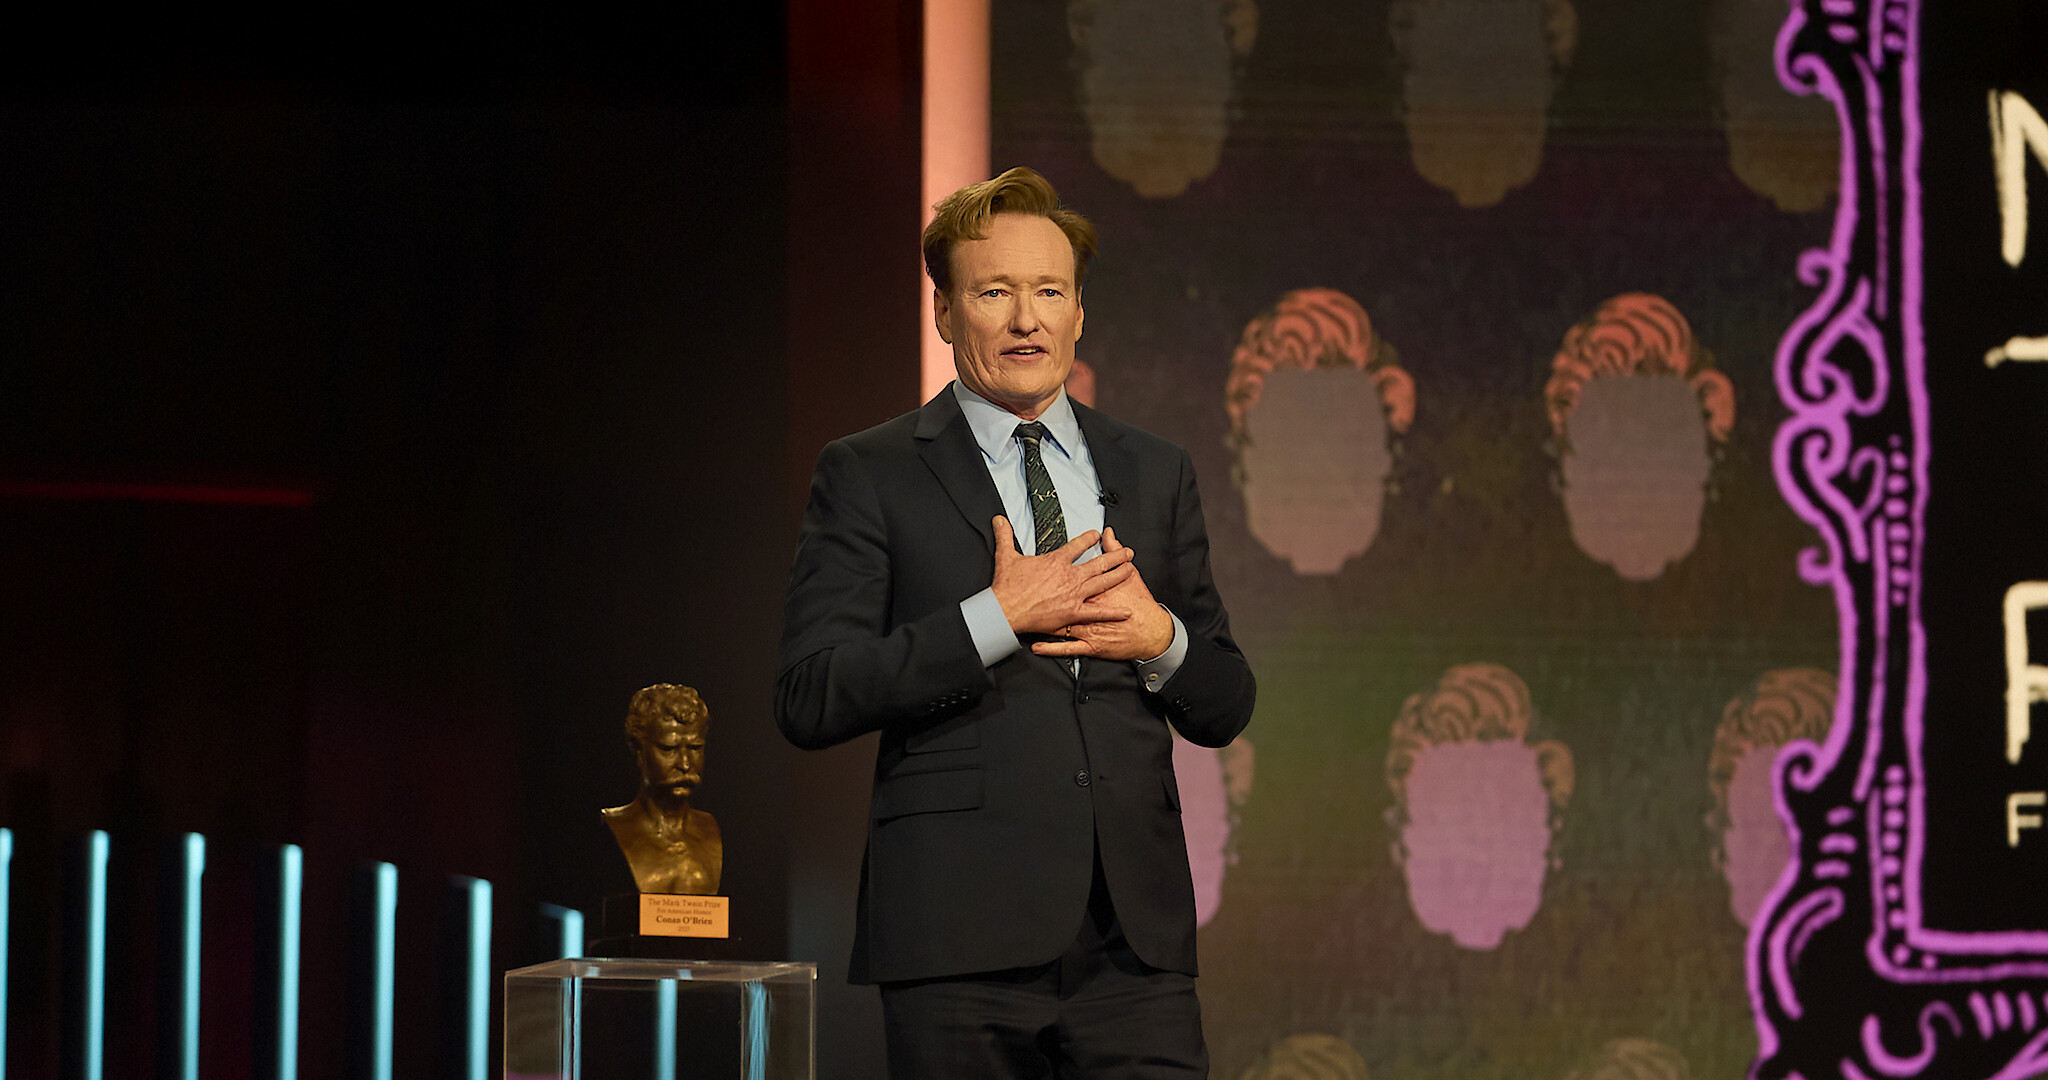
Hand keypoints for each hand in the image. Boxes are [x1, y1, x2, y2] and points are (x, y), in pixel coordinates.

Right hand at [990, 516, 1134, 635]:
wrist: (1005, 609)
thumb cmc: (1007, 586)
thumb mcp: (1006, 556)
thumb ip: (1005, 536)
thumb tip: (999, 519)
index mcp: (1056, 561)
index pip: (1078, 545)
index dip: (1089, 538)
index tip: (1098, 534)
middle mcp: (1070, 576)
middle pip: (1099, 563)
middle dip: (1116, 556)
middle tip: (1128, 552)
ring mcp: (1074, 594)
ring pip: (1103, 582)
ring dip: (1119, 575)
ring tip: (1131, 569)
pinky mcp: (1073, 612)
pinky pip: (1097, 612)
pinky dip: (1113, 612)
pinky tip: (1126, 611)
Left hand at [1031, 527, 1173, 661]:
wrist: (1151, 632)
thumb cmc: (1141, 606)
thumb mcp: (1130, 575)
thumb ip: (1115, 552)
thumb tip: (1107, 533)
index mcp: (1092, 589)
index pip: (1067, 578)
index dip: (1051, 573)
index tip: (1035, 568)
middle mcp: (1087, 608)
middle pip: (1059, 601)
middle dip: (1042, 597)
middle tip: (1024, 593)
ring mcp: (1087, 629)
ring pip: (1059, 626)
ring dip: (1041, 624)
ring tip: (1023, 622)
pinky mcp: (1089, 646)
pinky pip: (1066, 648)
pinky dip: (1050, 648)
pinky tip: (1036, 647)